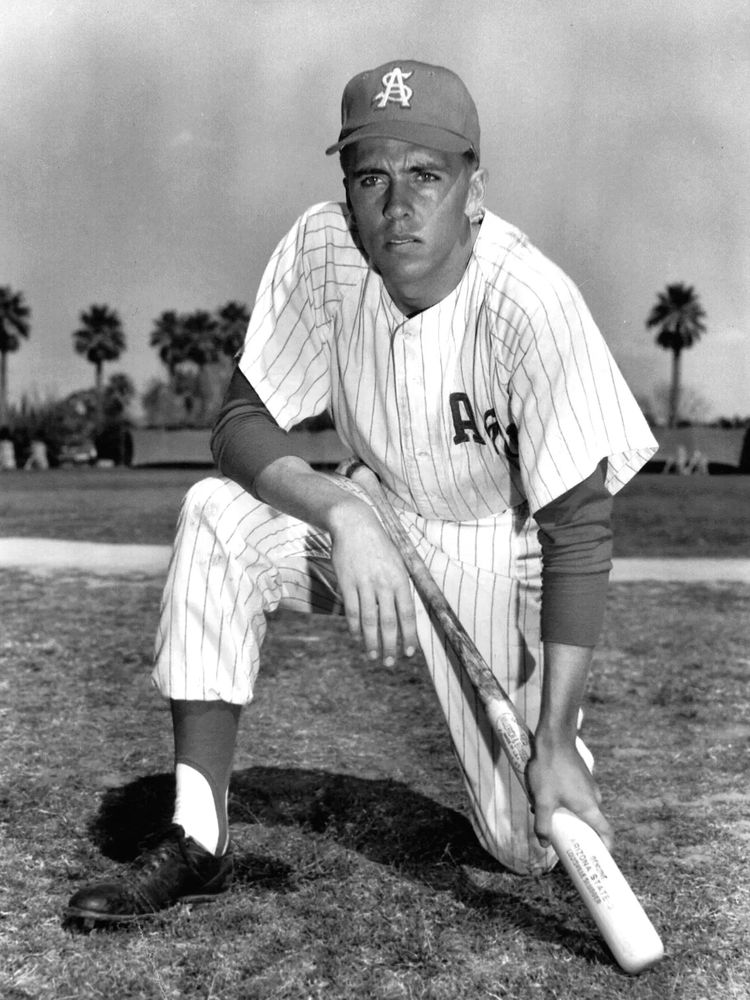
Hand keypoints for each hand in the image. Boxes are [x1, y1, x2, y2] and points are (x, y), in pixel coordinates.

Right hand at [328, 497, 418, 665]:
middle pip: (389, 622)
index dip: (409, 636)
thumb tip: (405, 614)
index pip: (408, 614)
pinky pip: (352, 610)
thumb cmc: (379, 546)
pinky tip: (358, 638)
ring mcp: (365, 584)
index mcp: (400, 579)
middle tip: (390, 663)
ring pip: (370, 620)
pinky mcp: (347, 583)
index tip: (411, 653)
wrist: (355, 524)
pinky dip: (355, 627)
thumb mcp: (398, 562)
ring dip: (372, 642)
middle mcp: (384, 583)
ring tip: (373, 656)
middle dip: (390, 646)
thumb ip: (401, 587)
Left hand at [525, 735, 613, 851]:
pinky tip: (546, 795)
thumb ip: (543, 824)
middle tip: (566, 841)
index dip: (606, 848)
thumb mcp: (542, 801)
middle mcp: (594, 797)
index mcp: (590, 807)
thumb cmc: (550, 770)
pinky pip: (576, 795)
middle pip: (592, 822)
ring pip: (581, 807)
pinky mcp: (581, 775)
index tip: (600, 858)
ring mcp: (589, 785)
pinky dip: (566, 800)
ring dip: (568, 814)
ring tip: (547, 814)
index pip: (606, 833)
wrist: (554, 739)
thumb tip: (544, 843)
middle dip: (579, 832)